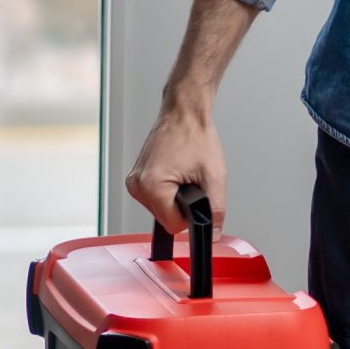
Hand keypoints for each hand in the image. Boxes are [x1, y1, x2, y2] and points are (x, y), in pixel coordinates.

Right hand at [126, 105, 226, 232]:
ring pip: (160, 209)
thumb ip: (216, 210)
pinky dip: (168, 190)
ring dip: (175, 197)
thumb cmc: (196, 136)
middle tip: (190, 178)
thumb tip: (214, 234)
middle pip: (165, 218)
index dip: (190, 215)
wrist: (184, 114)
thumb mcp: (215, 177)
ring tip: (183, 172)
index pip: (172, 226)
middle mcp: (137, 185)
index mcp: (151, 186)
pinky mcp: (136, 177)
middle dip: (182, 204)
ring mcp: (134, 181)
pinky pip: (155, 197)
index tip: (195, 194)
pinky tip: (174, 172)